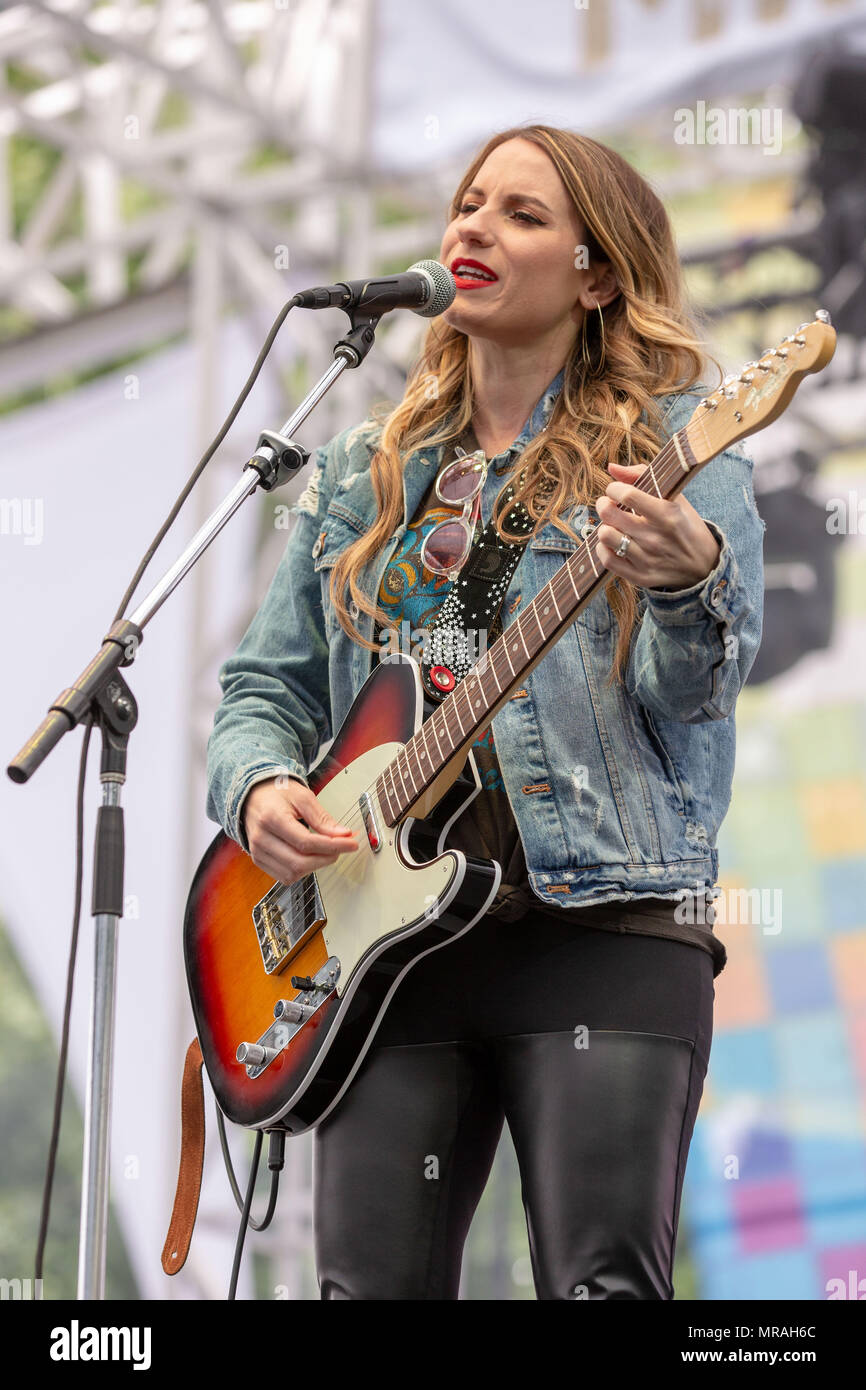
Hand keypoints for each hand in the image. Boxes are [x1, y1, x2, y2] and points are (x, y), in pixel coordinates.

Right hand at [242, 775, 358, 884]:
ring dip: (315, 866)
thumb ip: (323, 818)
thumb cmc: (277, 794)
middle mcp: (261, 838)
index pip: (306, 842)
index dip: (333, 846)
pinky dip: (302, 871)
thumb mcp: (303, 797)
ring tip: (325, 851)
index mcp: (271, 818)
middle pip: (299, 862)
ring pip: (292, 873)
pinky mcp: (259, 861)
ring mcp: (258, 852)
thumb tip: (343, 835)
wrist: (253, 797)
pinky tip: (310, 858)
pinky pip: (284, 877)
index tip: (351, 844)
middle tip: (341, 848)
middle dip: (326, 858)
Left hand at [595, 462, 719, 590]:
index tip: (615, 489)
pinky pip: (607, 560)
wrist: (704, 565)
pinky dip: (603, 548)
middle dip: (604, 504)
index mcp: (668, 514)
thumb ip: (643, 476)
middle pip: (610, 514)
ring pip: (605, 536)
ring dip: (604, 526)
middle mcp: (656, 538)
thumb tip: (611, 467)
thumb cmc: (685, 525)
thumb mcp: (675, 498)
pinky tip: (612, 542)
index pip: (627, 495)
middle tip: (609, 504)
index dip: (613, 488)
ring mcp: (647, 559)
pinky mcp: (641, 576)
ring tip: (612, 525)